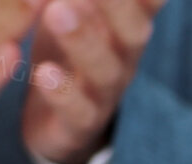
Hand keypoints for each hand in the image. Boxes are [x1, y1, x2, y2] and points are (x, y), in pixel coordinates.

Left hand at [22, 0, 165, 163]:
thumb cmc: (68, 50)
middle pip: (134, 31)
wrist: (59, 123)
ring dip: (82, 40)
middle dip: (117, 3)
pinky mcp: (79, 124)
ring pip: (103, 69)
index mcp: (125, 27)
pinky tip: (45, 73)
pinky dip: (62, 92)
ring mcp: (105, 94)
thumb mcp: (83, 12)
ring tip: (58, 11)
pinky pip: (77, 111)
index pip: (146, 4)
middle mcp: (123, 59)